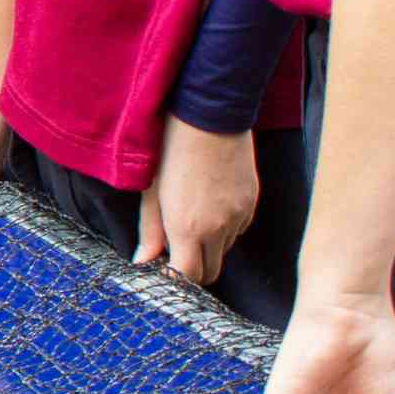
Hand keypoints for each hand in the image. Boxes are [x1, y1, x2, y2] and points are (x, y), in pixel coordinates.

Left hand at [141, 118, 259, 287]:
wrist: (209, 115)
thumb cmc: (171, 148)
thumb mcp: (151, 190)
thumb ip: (150, 230)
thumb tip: (143, 261)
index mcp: (188, 227)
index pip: (188, 277)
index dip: (175, 278)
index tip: (164, 268)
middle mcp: (218, 228)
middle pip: (211, 272)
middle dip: (193, 268)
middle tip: (175, 249)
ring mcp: (239, 217)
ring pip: (225, 250)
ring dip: (208, 246)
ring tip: (191, 216)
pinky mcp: (252, 204)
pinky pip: (238, 230)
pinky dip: (224, 229)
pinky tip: (209, 204)